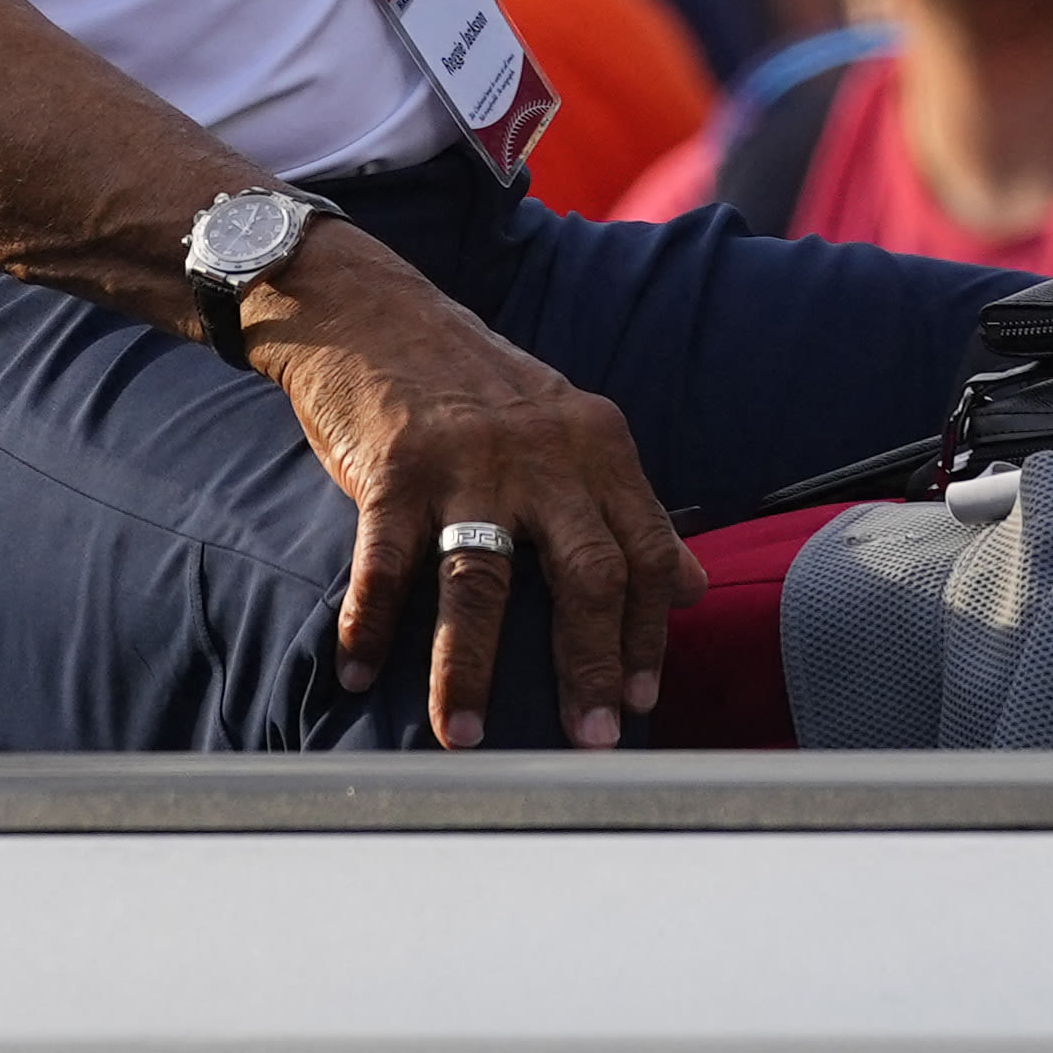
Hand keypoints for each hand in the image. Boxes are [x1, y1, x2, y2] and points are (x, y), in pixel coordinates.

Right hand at [251, 226, 703, 749]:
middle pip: (587, 572)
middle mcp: (544, 452)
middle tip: (589, 740)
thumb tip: (693, 587)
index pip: (646, 552)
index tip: (640, 702)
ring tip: (464, 738)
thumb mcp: (570, 431)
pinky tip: (358, 674)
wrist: (374, 312)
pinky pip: (384, 563)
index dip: (648, 634)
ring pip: (482, 582)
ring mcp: (468, 460)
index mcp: (597, 444)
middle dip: (591, 666)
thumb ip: (628, 509)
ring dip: (470, 671)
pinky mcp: (394, 466)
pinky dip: (370, 626)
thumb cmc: (475, 386)